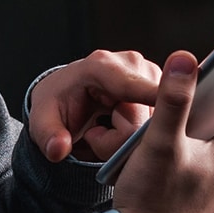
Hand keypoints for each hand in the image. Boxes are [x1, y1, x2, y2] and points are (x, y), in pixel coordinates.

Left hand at [27, 50, 160, 162]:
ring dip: (133, 136)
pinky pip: (164, 120)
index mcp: (101, 66)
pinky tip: (124, 126)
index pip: (133, 87)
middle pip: (144, 117)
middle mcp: (131, 63)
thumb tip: (58, 148)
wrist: (66, 96)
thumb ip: (49, 136)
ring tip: (108, 129)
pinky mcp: (161, 86)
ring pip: (157, 122)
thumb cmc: (56, 106)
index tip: (171, 115)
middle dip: (122, 138)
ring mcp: (150, 74)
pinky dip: (144, 131)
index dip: (152, 101)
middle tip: (96, 136)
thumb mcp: (42, 123)